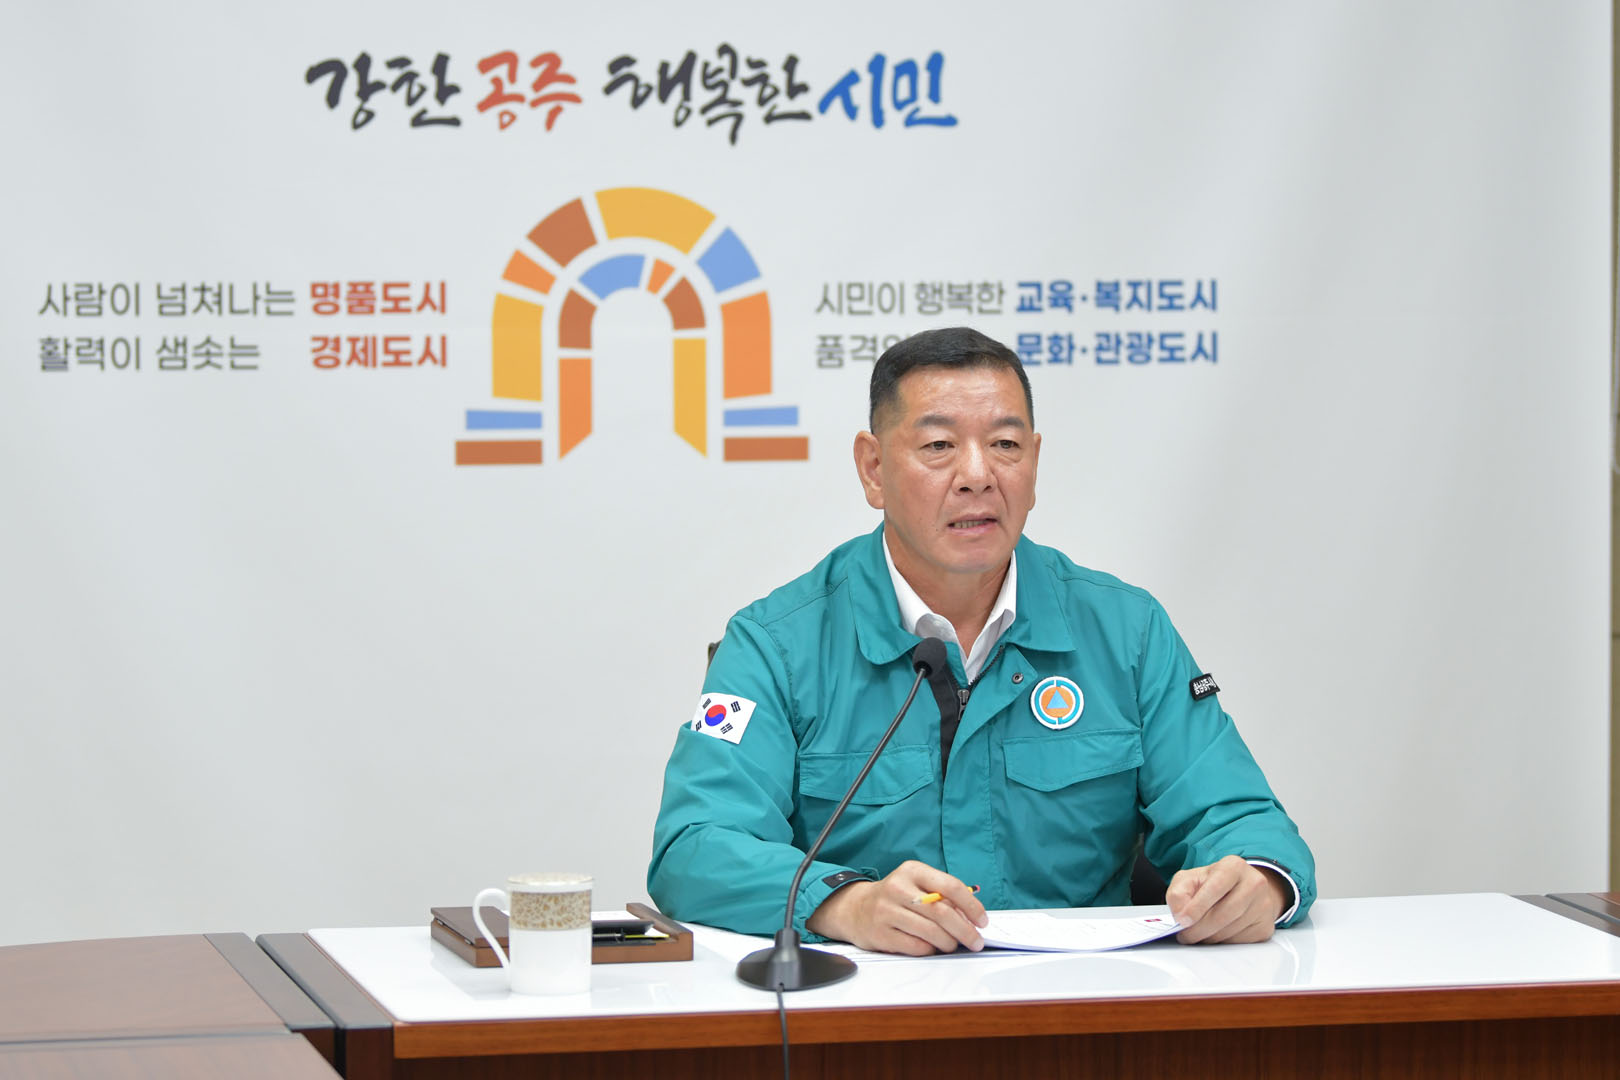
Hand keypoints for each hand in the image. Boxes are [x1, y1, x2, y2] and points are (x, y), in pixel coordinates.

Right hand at [805, 860, 987, 954]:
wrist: (855, 908)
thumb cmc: (896, 897)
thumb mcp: (916, 884)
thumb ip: (942, 896)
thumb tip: (971, 918)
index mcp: (912, 870)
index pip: (950, 886)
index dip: (971, 906)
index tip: (982, 921)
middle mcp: (898, 888)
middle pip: (942, 912)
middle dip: (965, 930)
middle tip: (976, 941)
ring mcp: (887, 911)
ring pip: (931, 932)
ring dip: (950, 943)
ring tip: (954, 945)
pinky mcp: (881, 934)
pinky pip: (917, 947)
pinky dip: (931, 950)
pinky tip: (933, 947)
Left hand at [1166, 855, 1288, 943]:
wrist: (1243, 891)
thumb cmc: (1213, 884)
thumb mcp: (1191, 879)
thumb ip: (1179, 892)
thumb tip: (1180, 914)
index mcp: (1234, 866)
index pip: (1215, 888)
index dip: (1196, 907)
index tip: (1182, 921)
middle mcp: (1254, 883)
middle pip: (1223, 914)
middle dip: (1198, 929)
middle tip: (1185, 935)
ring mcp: (1263, 906)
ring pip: (1230, 931)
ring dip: (1208, 937)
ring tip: (1198, 933)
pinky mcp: (1265, 926)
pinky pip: (1239, 942)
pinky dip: (1222, 942)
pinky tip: (1215, 933)